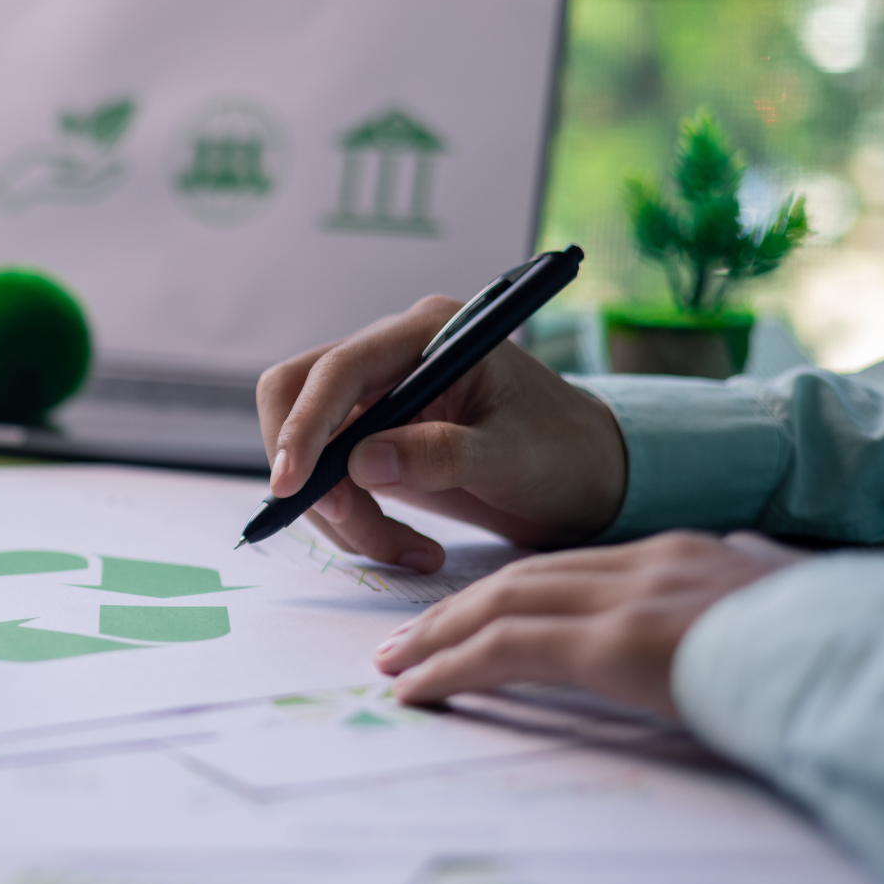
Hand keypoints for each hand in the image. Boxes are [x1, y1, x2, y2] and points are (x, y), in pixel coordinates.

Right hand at [257, 295, 628, 571]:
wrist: (589, 475)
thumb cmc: (565, 451)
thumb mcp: (512, 455)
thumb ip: (440, 454)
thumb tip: (361, 464)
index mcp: (429, 333)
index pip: (339, 369)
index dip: (304, 425)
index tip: (294, 484)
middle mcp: (393, 354)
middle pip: (298, 395)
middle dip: (309, 466)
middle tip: (345, 521)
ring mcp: (380, 395)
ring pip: (310, 446)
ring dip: (338, 508)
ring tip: (405, 549)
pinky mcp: (375, 435)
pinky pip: (332, 476)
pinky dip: (354, 519)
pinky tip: (406, 544)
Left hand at [374, 531, 806, 715]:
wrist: (853, 657)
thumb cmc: (827, 643)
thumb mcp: (778, 600)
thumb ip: (740, 583)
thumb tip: (736, 571)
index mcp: (677, 554)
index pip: (568, 568)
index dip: (509, 591)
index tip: (469, 615)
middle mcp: (640, 565)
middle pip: (520, 580)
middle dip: (454, 610)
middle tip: (402, 639)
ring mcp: (623, 600)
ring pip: (499, 606)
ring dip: (436, 637)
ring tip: (392, 666)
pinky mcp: (610, 644)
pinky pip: (504, 652)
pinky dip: (450, 668)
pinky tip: (416, 691)